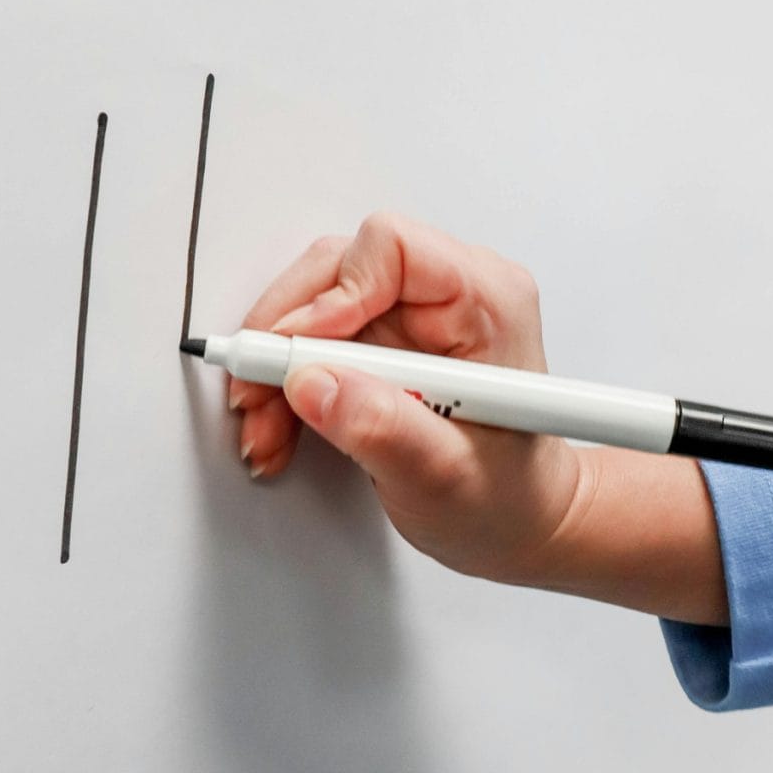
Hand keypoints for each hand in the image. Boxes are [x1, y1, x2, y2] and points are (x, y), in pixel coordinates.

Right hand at [229, 213, 582, 584]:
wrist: (517, 522)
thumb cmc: (509, 498)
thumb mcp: (447, 477)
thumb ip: (383, 429)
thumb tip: (311, 383)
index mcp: (486, 301)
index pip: (392, 250)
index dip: (332, 297)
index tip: (297, 356)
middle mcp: (448, 295)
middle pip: (337, 273)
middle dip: (285, 340)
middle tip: (255, 395)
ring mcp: (412, 318)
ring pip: (314, 309)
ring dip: (277, 372)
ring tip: (265, 432)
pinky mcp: (385, 344)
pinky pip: (316, 344)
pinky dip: (288, 387)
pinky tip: (280, 429)